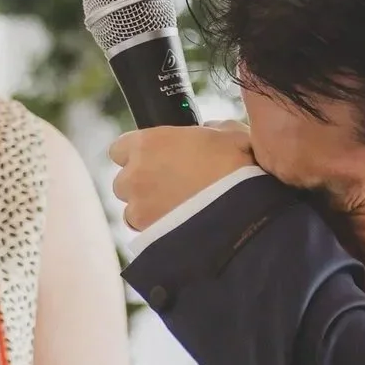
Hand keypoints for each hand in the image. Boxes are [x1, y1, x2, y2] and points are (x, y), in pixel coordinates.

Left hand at [108, 123, 256, 233]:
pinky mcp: (146, 235)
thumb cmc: (238, 168)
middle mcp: (134, 176)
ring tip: (179, 210)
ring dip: (148, 209)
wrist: (244, 215)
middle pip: (123, 181)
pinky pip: (143, 232)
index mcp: (146, 144)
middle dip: (142, 184)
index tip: (154, 160)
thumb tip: (210, 129)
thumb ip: (211, 129)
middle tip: (171, 187)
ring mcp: (137, 208)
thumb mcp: (230, 134)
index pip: (119, 149)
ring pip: (132, 209)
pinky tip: (181, 227)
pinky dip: (157, 230)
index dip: (136, 155)